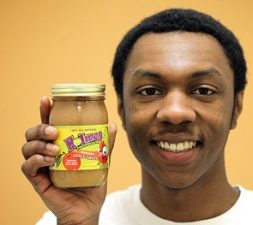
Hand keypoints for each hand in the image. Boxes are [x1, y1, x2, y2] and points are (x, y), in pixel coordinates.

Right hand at [21, 96, 116, 224]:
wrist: (88, 207)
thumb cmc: (91, 181)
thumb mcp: (100, 160)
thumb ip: (105, 144)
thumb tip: (112, 125)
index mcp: (59, 145)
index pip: (48, 124)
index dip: (45, 111)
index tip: (46, 100)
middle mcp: (47, 153)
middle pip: (32, 133)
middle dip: (40, 127)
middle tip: (54, 131)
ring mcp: (41, 166)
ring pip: (27, 147)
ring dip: (39, 144)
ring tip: (55, 149)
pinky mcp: (38, 180)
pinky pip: (27, 167)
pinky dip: (36, 160)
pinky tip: (49, 160)